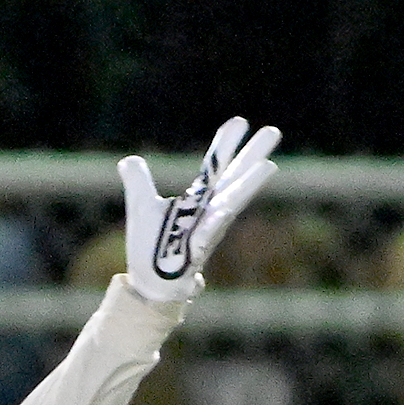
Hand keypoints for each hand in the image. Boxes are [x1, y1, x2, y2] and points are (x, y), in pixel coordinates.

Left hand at [119, 117, 280, 307]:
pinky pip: (209, 233)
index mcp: (197, 200)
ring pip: (231, 203)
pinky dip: (217, 221)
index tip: (240, 122)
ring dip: (248, 185)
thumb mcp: (141, 205)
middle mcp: (208, 211)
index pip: (215, 167)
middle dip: (252, 156)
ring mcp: (206, 230)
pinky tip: (226, 208)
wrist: (148, 282)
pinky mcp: (196, 250)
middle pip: (234, 178)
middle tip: (274, 131)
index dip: (226, 145)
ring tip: (269, 165)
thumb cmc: (150, 248)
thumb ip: (138, 181)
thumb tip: (129, 160)